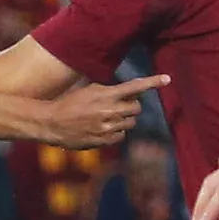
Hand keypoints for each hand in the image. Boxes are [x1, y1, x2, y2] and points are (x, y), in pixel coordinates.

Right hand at [30, 72, 165, 152]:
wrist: (51, 123)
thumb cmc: (68, 103)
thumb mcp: (88, 91)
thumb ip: (109, 91)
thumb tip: (130, 92)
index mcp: (105, 94)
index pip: (134, 86)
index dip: (153, 82)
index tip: (168, 79)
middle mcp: (109, 110)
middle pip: (136, 108)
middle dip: (130, 107)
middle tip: (118, 107)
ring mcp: (108, 126)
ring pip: (131, 123)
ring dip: (123, 120)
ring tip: (106, 118)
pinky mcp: (104, 140)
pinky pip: (122, 136)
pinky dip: (116, 133)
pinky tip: (102, 129)